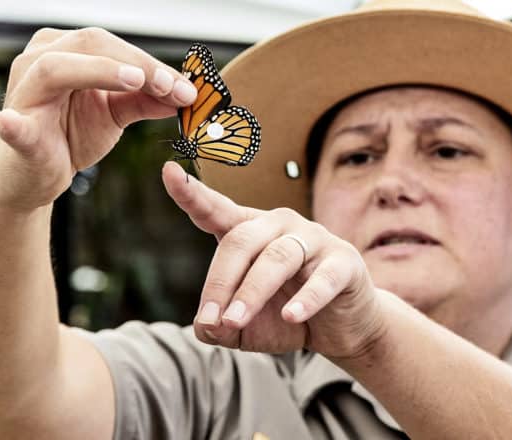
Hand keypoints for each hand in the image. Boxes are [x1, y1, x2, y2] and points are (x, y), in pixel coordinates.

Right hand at [0, 27, 196, 210]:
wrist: (36, 173)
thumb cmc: (70, 134)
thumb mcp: (114, 113)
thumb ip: (146, 100)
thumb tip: (186, 93)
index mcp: (66, 51)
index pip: (112, 46)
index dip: (151, 63)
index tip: (185, 87)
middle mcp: (40, 60)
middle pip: (90, 45)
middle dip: (136, 64)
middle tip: (169, 85)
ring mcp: (23, 93)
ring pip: (56, 68)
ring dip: (99, 72)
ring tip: (134, 81)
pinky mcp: (14, 131)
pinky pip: (14, 126)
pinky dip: (15, 125)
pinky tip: (14, 122)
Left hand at [162, 161, 386, 359]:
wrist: (340, 329)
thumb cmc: (284, 318)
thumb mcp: (243, 329)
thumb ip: (217, 327)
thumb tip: (207, 327)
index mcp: (250, 232)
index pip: (216, 209)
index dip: (191, 192)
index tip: (167, 171)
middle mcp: (280, 226)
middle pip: (241, 241)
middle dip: (220, 282)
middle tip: (211, 320)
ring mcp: (315, 239)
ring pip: (276, 257)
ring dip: (251, 292)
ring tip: (235, 322)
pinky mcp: (344, 261)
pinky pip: (322, 277)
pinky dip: (305, 298)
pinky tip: (290, 316)